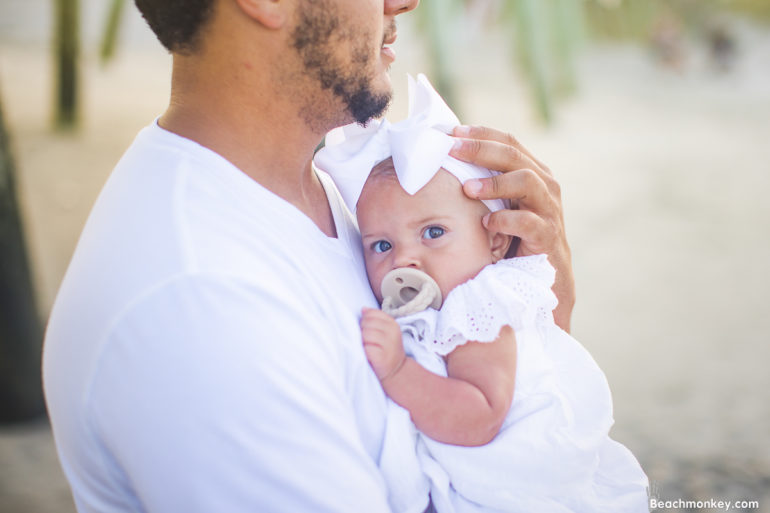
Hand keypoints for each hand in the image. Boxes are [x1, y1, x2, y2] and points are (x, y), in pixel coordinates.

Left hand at [360, 308, 405, 381]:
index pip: (371, 313)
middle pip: (366, 322)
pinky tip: (368, 356)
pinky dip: (363, 352)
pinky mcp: (382, 357)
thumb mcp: (384, 332)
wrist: (396, 372)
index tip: (368, 330)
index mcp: (392, 324)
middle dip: (362, 331)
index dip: (365, 321)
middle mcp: (392, 332)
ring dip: (362, 342)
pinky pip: (365, 348)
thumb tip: (363, 309)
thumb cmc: (386, 350)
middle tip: (367, 342)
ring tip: (367, 348)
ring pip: (365, 334)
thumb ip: (374, 320)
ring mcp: (388, 344)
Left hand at [450, 125, 574, 331]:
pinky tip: (486, 223)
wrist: (545, 276)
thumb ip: (485, 183)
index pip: (508, 142)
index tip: (451, 133)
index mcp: (532, 172)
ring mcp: (549, 209)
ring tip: (467, 188)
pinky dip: (506, 220)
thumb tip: (444, 162)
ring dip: (494, 183)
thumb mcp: (500, 204)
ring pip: (526, 181)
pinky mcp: (547, 236)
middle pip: (514, 156)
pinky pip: (529, 222)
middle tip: (451, 150)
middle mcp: (544, 185)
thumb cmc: (515, 236)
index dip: (481, 134)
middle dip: (480, 150)